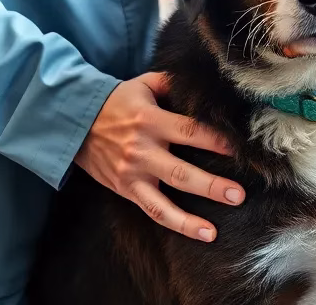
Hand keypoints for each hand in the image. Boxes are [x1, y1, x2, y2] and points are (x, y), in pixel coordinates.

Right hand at [75, 72, 244, 241]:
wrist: (76, 121)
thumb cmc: (117, 101)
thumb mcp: (143, 84)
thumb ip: (171, 82)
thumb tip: (200, 83)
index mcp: (151, 120)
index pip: (189, 131)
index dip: (215, 140)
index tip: (239, 148)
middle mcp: (143, 149)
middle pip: (181, 172)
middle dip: (211, 185)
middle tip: (238, 194)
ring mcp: (133, 173)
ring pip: (165, 200)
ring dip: (192, 218)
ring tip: (216, 230)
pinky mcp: (127, 189)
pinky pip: (152, 211)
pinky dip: (176, 224)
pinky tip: (201, 233)